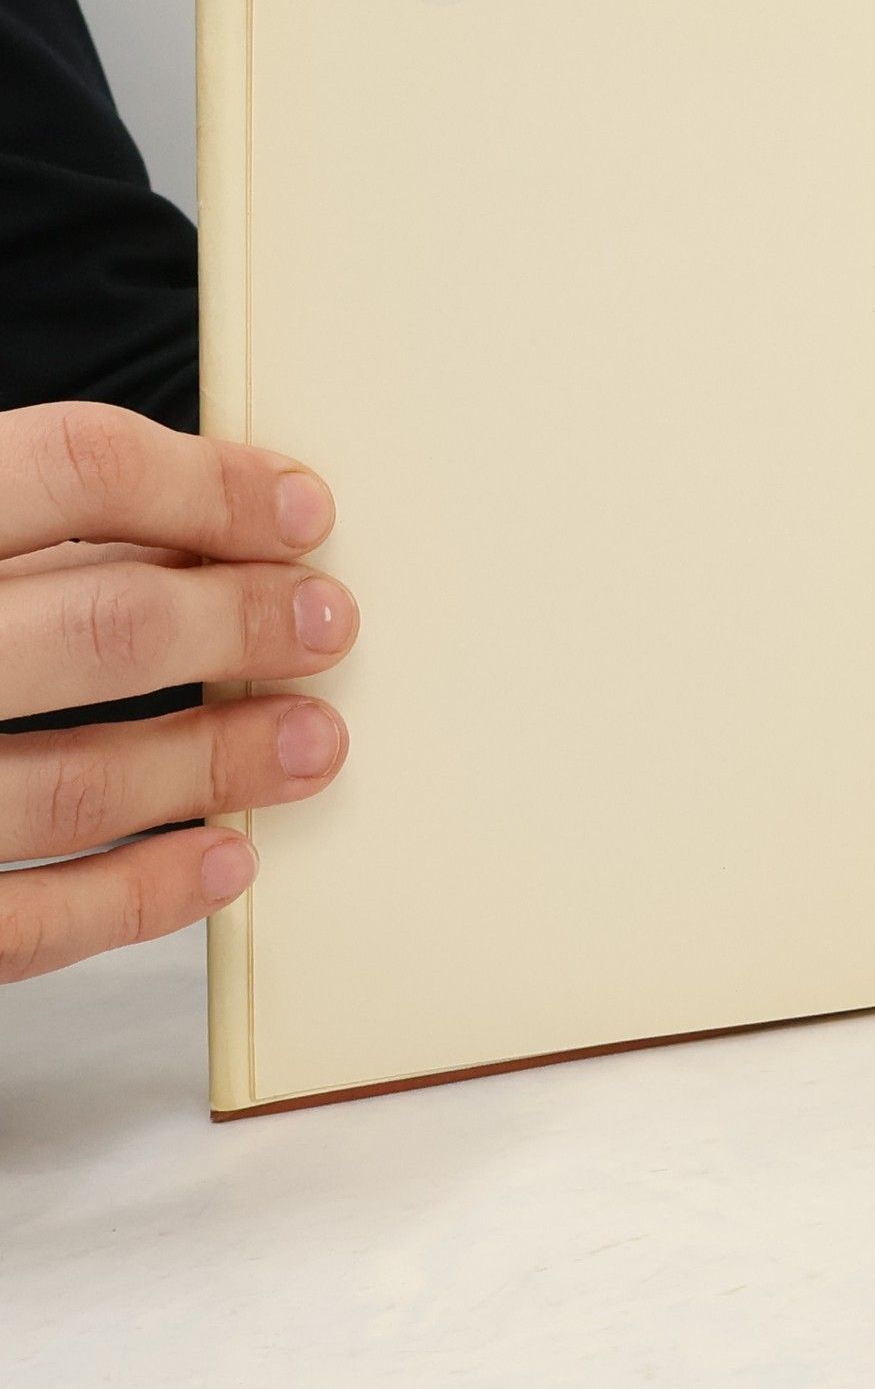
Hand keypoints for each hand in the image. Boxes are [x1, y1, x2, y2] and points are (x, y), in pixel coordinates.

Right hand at [0, 402, 356, 980]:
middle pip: (93, 625)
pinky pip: (18, 920)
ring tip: (312, 744)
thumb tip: (208, 525)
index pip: (69, 468)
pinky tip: (222, 863)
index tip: (302, 508)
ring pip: (70, 779)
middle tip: (329, 624)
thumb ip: (21, 532)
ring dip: (215, 762)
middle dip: (238, 624)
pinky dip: (137, 896)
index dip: (206, 483)